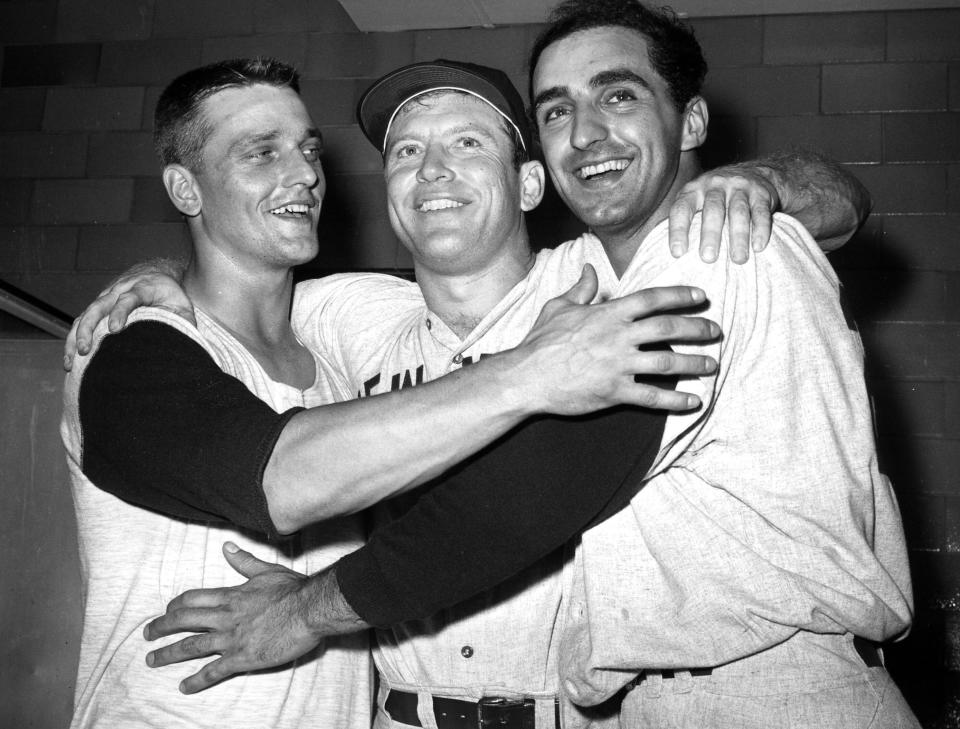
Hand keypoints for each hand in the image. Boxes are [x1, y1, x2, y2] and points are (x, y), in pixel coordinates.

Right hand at [64, 260, 192, 370]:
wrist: (155, 272)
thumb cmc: (170, 293)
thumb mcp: (182, 304)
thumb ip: (184, 321)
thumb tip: (188, 342)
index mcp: (142, 288)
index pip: (128, 298)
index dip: (121, 312)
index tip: (116, 329)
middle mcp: (119, 290)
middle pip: (99, 306)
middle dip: (90, 328)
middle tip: (85, 350)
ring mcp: (106, 298)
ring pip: (86, 314)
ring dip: (76, 337)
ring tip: (71, 360)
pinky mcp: (99, 307)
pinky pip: (82, 321)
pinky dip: (74, 339)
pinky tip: (70, 359)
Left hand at [144, 543, 326, 693]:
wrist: (310, 610)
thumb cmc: (294, 589)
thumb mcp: (267, 570)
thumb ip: (244, 561)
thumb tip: (227, 547)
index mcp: (231, 595)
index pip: (193, 599)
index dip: (176, 605)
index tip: (167, 611)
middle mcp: (225, 616)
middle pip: (184, 620)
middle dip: (161, 628)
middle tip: (147, 634)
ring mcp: (231, 638)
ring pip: (191, 646)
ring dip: (168, 654)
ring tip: (152, 660)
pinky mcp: (242, 658)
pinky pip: (214, 670)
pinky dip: (197, 680)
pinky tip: (184, 686)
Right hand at [513, 265, 718, 413]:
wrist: (525, 377)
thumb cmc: (540, 342)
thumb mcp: (558, 308)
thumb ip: (581, 289)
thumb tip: (591, 270)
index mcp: (608, 314)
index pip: (653, 299)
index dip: (680, 296)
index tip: (700, 296)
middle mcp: (618, 337)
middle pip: (668, 329)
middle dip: (697, 329)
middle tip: (716, 331)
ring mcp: (618, 365)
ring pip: (667, 363)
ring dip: (694, 363)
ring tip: (711, 364)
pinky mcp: (614, 392)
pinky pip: (652, 397)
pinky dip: (676, 399)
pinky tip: (694, 401)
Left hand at [668, 164, 780, 263]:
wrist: (756, 173)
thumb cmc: (716, 197)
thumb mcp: (697, 201)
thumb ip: (685, 220)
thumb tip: (663, 252)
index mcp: (694, 190)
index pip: (682, 209)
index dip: (678, 230)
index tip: (677, 253)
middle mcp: (715, 185)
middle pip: (712, 210)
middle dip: (710, 235)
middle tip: (707, 259)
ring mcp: (739, 187)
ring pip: (738, 212)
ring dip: (738, 238)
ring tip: (737, 260)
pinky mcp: (761, 193)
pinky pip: (761, 212)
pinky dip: (761, 230)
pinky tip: (758, 247)